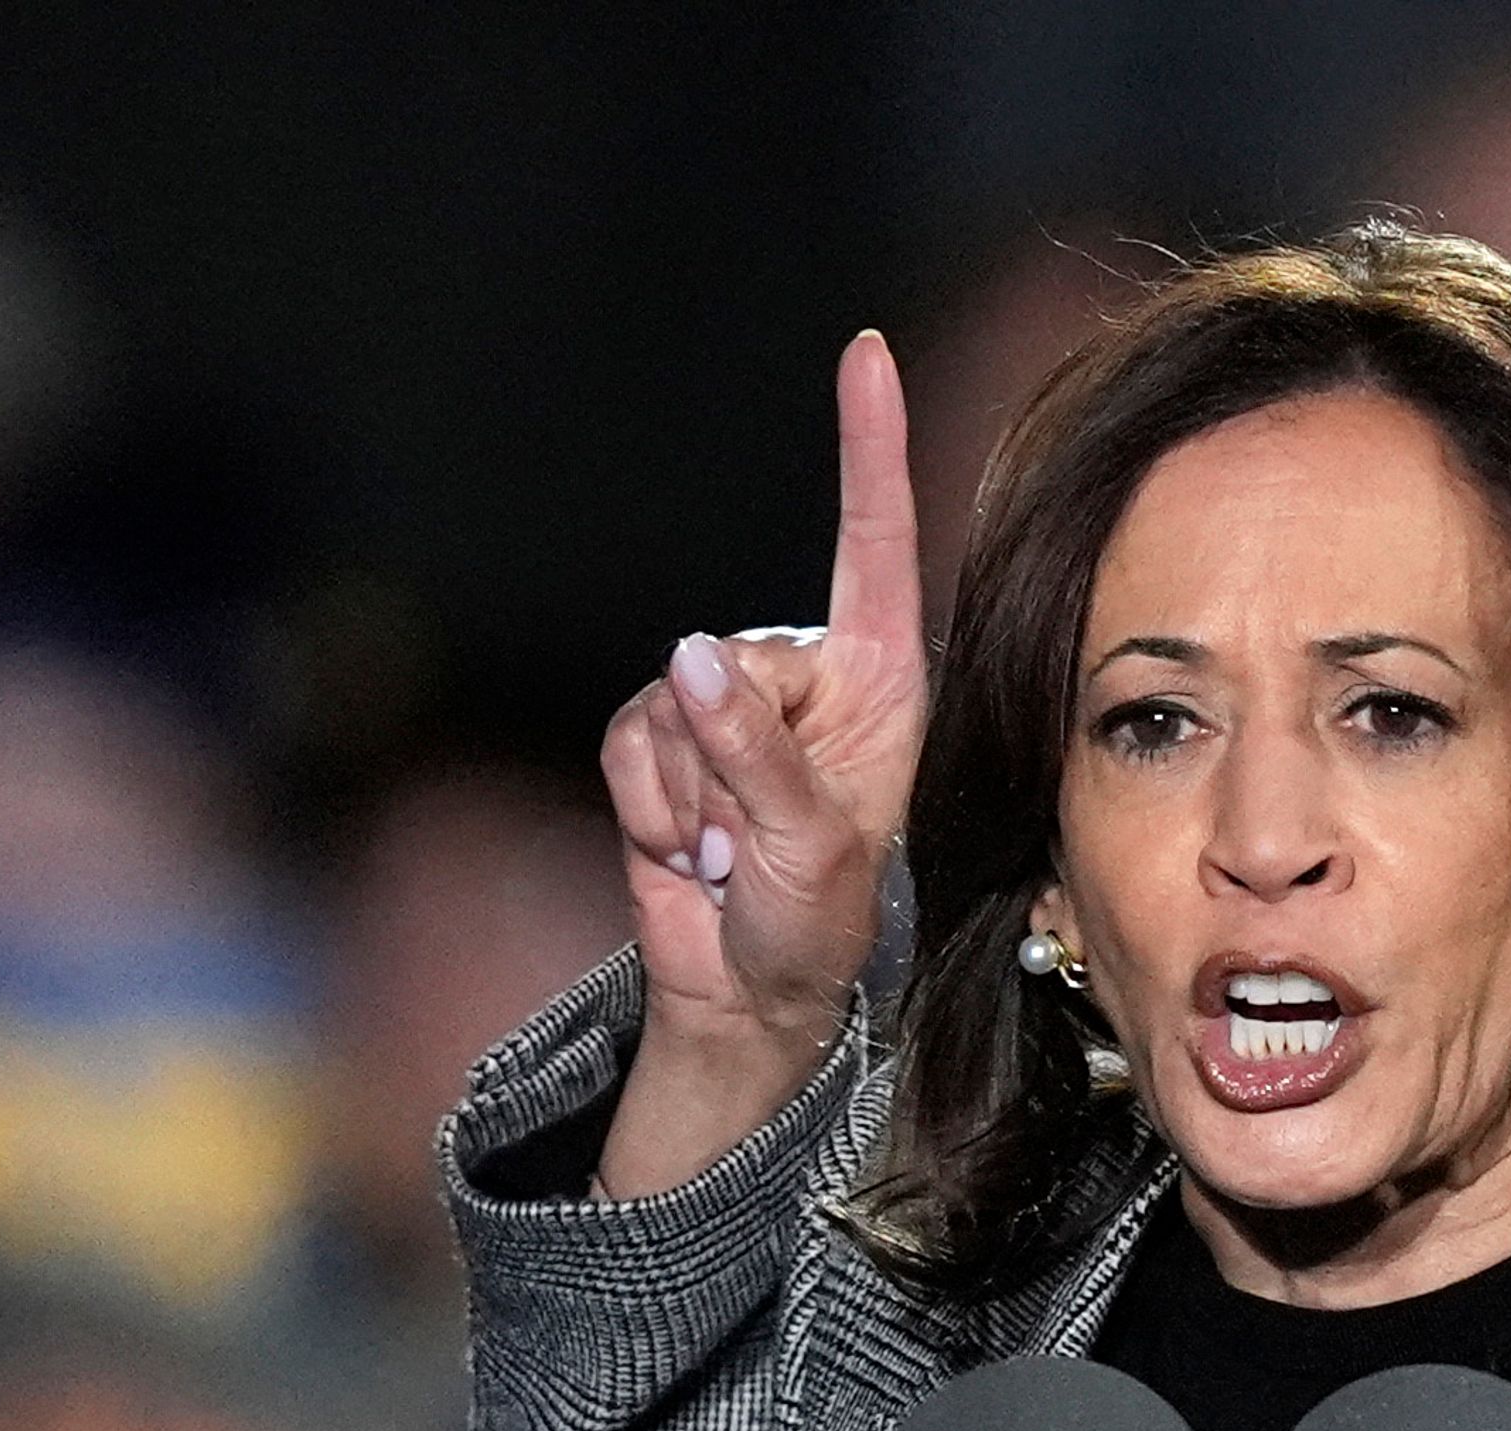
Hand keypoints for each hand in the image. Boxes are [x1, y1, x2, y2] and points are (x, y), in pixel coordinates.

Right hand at [595, 330, 924, 1195]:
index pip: (873, 542)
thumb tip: (690, 660)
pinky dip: (651, 807)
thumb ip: (758, 754)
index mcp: (879, 681)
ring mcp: (726, 705)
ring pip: (675, 706)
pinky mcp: (659, 740)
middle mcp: (805, 677)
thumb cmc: (819, 928)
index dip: (869, 447)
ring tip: (737, 855)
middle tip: (768, 843)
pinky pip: (630, 743)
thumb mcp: (813, 850)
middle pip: (740, 656)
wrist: (746, 995)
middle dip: (739, 757)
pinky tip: (691, 852)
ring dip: (696, 797)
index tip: (868, 356)